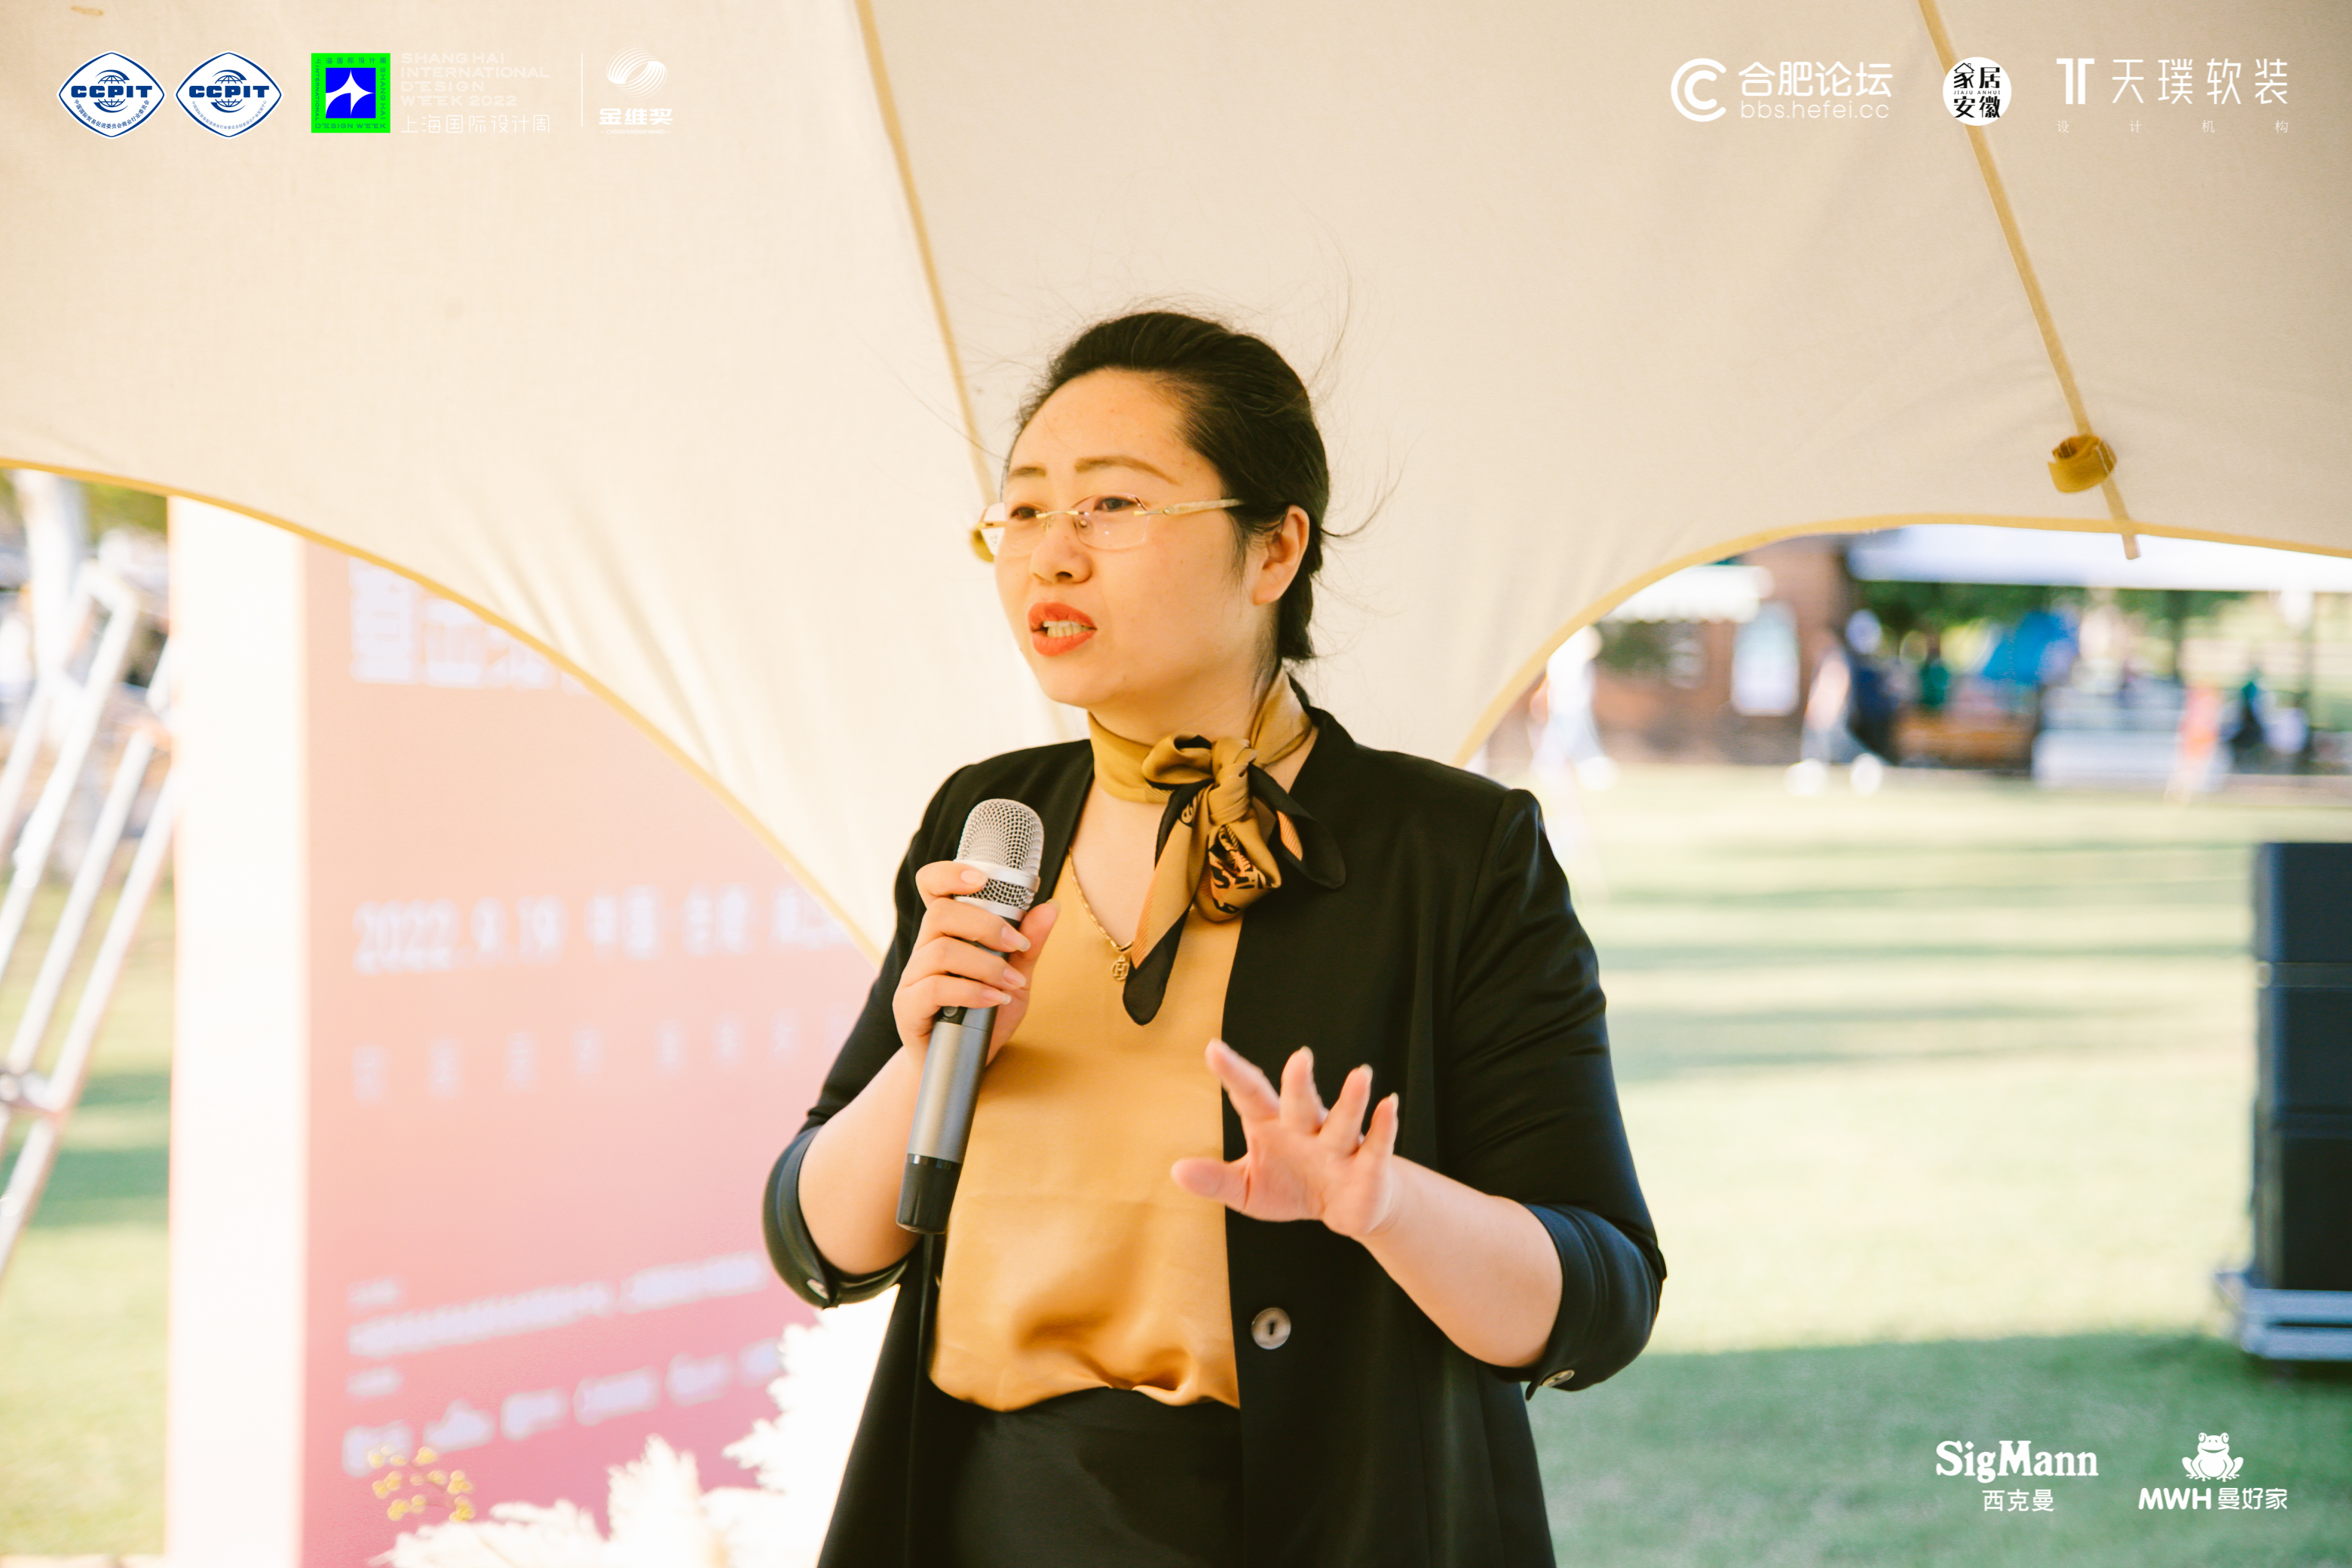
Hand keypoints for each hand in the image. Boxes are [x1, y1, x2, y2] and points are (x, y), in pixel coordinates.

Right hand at [890, 860, 1057, 1062]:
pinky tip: (994, 1000)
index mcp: (946, 934)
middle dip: (985, 925)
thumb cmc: (985, 1017)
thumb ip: (1029, 944)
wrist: (964, 1066)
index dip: (949, 874)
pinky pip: (935, 989)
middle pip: (940, 915)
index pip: (932, 888)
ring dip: (985, 964)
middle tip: (1016, 943)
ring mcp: (911, 979)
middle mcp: (924, 950)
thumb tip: (1049, 907)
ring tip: (1012, 982)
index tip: (980, 878)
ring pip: (940, 952)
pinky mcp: (908, 1008)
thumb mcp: (1016, 978)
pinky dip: (972, 992)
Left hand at [1172, 1041, 1401, 1238]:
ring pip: (1343, 1119)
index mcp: (1272, 1126)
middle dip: (1300, 1083)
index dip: (1233, 1073)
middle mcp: (1305, 1127)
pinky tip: (1389, 1105)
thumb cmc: (1291, 1187)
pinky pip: (1377, 1143)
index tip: (1213, 1049)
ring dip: (1351, 1099)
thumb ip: (1215, 1180)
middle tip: (1300, 1058)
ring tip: (1360, 1076)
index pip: (1250, 1095)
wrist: (1342, 1208)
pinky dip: (1383, 1126)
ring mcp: (1338, 1144)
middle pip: (1299, 1102)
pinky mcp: (1367, 1164)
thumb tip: (1176, 1170)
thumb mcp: (1248, 1189)